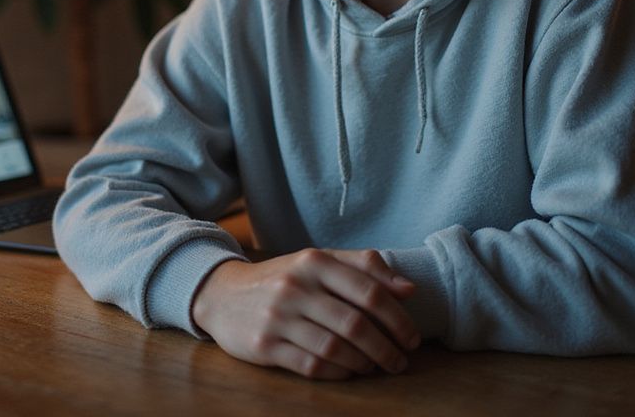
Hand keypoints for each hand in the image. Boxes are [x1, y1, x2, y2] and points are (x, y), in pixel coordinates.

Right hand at [190, 248, 420, 379]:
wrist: (222, 295)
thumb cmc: (282, 279)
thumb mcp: (318, 262)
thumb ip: (363, 268)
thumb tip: (408, 289)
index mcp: (313, 261)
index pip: (368, 290)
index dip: (397, 318)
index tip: (412, 338)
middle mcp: (295, 287)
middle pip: (355, 323)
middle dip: (386, 348)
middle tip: (400, 361)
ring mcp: (277, 317)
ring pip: (335, 348)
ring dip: (364, 363)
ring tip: (375, 367)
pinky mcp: (264, 346)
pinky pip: (312, 365)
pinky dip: (338, 373)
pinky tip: (349, 372)